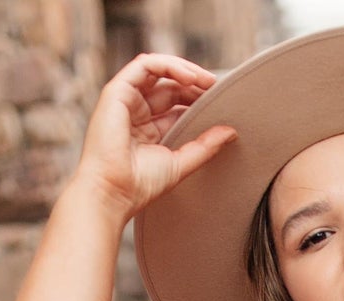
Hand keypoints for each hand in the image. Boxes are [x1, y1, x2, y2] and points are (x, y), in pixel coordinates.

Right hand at [73, 51, 236, 220]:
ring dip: (185, 70)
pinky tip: (189, 77)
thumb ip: (205, 147)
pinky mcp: (117, 91)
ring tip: (207, 81)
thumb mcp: (180, 162)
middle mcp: (137, 112)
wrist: (112, 192)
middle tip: (218, 90)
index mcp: (149, 129)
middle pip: (170, 85)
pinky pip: (145, 65)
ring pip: (158, 70)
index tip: (221, 102)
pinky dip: (168, 65)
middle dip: (195, 84)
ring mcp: (126, 100)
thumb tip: (231, 132)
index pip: (176, 103)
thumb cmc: (139, 186)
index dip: (198, 98)